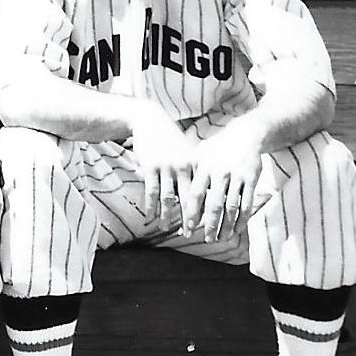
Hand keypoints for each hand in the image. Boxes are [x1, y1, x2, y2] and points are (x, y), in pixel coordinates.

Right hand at [119, 107, 196, 226]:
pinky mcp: (150, 167)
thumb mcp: (186, 153)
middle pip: (188, 199)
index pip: (203, 194)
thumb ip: (195, 172)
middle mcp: (184, 167)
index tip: (204, 226)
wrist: (150, 121)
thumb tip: (205, 193)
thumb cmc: (170, 140)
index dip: (204, 212)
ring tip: (166, 228)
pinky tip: (150, 216)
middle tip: (189, 234)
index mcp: (196, 165)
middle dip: (189, 218)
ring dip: (167, 215)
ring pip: (168, 198)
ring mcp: (166, 167)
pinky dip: (151, 206)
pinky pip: (151, 191)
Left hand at [181, 122, 266, 239]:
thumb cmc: (217, 148)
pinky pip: (246, 203)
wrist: (245, 134)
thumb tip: (171, 191)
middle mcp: (219, 173)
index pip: (194, 195)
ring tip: (219, 238)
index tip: (186, 228)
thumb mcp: (199, 155)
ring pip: (231, 207)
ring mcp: (236, 177)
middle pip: (213, 204)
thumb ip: (189, 174)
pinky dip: (242, 219)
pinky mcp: (251, 179)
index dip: (190, 213)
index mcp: (203, 168)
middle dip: (208, 224)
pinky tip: (236, 230)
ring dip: (225, 225)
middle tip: (204, 239)